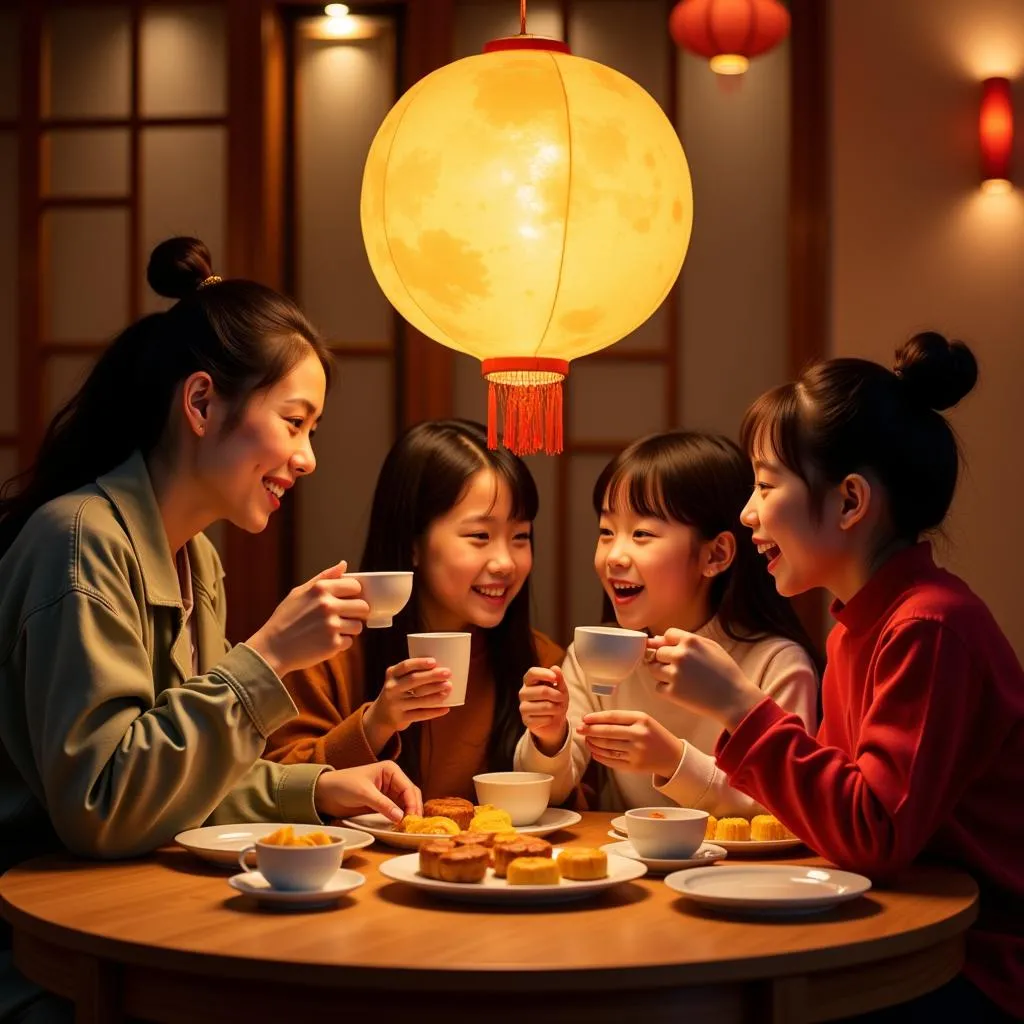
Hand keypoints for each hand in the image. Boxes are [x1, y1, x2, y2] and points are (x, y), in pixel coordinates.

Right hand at [245, 560, 369, 676]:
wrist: (272, 649)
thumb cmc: (286, 619)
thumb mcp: (300, 592)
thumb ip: (324, 577)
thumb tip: (344, 564)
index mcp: (321, 589)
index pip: (356, 586)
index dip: (354, 594)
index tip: (347, 600)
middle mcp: (328, 605)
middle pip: (363, 606)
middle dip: (356, 612)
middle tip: (342, 617)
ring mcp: (331, 625)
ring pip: (358, 626)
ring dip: (349, 629)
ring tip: (331, 630)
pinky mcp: (333, 644)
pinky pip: (349, 641)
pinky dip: (340, 643)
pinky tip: (324, 642)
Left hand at [313, 761, 422, 822]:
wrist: (325, 793)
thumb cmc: (344, 785)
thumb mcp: (364, 793)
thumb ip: (383, 804)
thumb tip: (401, 817)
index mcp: (391, 770)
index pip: (408, 788)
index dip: (412, 803)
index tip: (412, 818)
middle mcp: (393, 780)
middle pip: (411, 795)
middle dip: (414, 809)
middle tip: (413, 825)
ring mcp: (389, 792)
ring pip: (406, 804)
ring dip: (409, 814)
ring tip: (409, 827)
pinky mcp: (383, 803)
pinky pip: (396, 810)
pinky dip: (400, 817)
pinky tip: (401, 826)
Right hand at [363, 658, 451, 754]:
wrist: (381, 715)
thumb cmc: (398, 691)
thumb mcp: (398, 679)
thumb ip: (412, 673)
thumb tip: (441, 667)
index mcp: (392, 674)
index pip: (405, 666)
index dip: (420, 663)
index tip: (434, 661)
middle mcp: (392, 688)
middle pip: (413, 680)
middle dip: (432, 676)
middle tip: (447, 673)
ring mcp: (396, 704)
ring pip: (419, 699)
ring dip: (436, 694)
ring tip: (449, 688)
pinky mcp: (401, 718)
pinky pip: (421, 715)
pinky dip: (434, 712)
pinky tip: (446, 708)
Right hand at [519, 666, 568, 755]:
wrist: (553, 721)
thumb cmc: (555, 700)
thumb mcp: (560, 688)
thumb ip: (558, 679)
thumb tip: (555, 668)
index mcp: (529, 681)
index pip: (532, 673)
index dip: (544, 674)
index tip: (555, 678)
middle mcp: (523, 693)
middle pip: (543, 691)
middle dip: (558, 696)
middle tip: (563, 698)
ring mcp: (523, 707)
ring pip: (545, 706)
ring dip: (557, 708)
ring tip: (559, 708)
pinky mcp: (526, 721)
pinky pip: (543, 719)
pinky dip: (551, 718)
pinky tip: (550, 717)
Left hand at [576, 709, 682, 778]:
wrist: (672, 756)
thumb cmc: (653, 734)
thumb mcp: (643, 720)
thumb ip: (622, 719)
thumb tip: (594, 720)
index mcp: (641, 720)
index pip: (612, 717)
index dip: (595, 718)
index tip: (584, 718)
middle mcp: (639, 735)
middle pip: (607, 732)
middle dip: (590, 730)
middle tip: (579, 729)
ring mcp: (636, 752)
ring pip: (607, 747)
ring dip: (593, 743)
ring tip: (587, 739)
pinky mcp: (634, 766)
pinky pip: (612, 760)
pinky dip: (600, 756)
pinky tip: (594, 751)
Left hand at [646, 629, 762, 730]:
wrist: (735, 699)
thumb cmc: (726, 672)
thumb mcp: (712, 647)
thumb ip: (686, 640)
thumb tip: (657, 639)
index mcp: (690, 641)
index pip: (667, 635)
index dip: (671, 644)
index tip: (680, 653)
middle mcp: (680, 655)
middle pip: (658, 652)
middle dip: (666, 659)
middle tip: (683, 669)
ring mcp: (675, 674)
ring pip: (653, 669)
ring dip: (662, 673)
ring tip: (682, 679)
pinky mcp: (672, 692)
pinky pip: (658, 687)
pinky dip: (666, 689)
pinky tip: (683, 690)